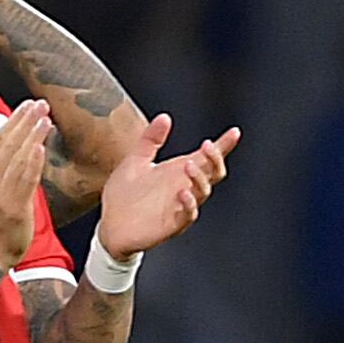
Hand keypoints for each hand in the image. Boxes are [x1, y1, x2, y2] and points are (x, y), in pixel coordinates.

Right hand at [0, 102, 52, 266]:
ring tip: (44, 120)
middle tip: (41, 105)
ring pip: (16, 160)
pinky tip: (39, 148)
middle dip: (24, 122)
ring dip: (30, 137)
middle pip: (7, 145)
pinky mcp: (11, 208)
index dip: (13, 120)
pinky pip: (22, 182)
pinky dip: (30, 164)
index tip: (28, 104)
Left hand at [93, 114, 241, 260]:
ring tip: (189, 165)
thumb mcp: (136, 160)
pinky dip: (188, 204)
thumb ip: (151, 140)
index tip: (234, 132)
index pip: (207, 158)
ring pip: (202, 192)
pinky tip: (183, 192)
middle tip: (207, 146)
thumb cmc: (124, 195)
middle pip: (213, 173)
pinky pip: (188, 215)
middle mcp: (184, 187)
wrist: (109, 225)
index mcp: (178, 172)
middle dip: (215, 159)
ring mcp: (180, 206)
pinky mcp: (172, 224)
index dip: (223, 146)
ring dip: (199, 178)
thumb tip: (165, 117)